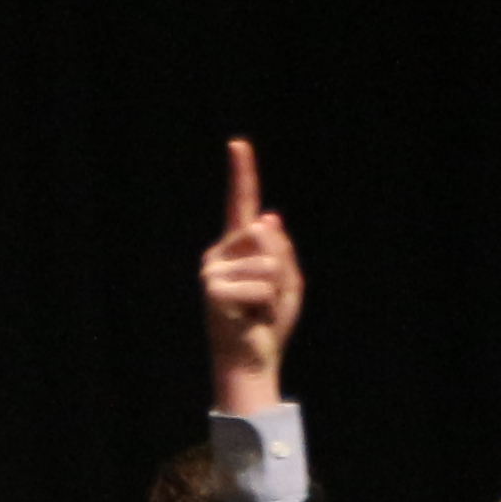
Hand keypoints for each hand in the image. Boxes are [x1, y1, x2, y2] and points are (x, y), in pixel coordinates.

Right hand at [203, 138, 300, 406]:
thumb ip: (281, 251)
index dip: (241, 172)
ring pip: (268, 263)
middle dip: (282, 271)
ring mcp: (212, 268)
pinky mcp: (212, 289)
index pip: (240, 203)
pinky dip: (265, 303)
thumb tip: (266, 216)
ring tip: (257, 308)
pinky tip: (249, 315)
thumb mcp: (288, 282)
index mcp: (238, 245)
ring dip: (274, 291)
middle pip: (269, 238)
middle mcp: (219, 251)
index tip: (239, 143)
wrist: (252, 358)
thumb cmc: (268, 320)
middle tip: (266, 298)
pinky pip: (261, 284)